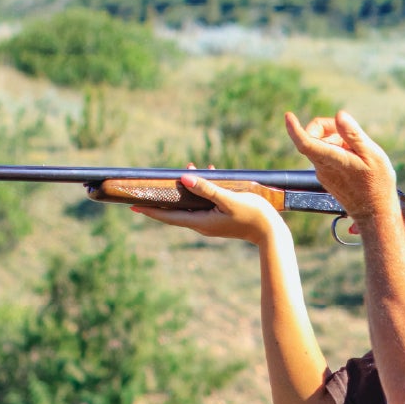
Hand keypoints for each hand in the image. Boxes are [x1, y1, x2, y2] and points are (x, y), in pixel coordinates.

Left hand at [131, 170, 291, 247]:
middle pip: (176, 210)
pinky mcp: (220, 218)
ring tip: (185, 171)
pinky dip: (201, 190)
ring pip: (191, 204)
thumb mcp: (229, 199)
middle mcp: (202, 224)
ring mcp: (212, 222)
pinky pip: (204, 203)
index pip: (169, 216)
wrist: (272, 232)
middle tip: (147, 188)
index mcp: (201, 222)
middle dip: (164, 197)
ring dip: (185, 189)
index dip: (151, 211)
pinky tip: (209, 173)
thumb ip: (207, 189)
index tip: (133, 206)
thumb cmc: (253, 215)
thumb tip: (184, 180)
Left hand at [286, 109, 397, 222]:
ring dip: (337, 141)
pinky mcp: (326, 177)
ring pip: (321, 146)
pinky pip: (326, 156)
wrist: (375, 213)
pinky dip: (337, 151)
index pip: (305, 143)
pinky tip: (353, 161)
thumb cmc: (378, 184)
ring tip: (357, 153)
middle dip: (330, 128)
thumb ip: (354, 135)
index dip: (294, 128)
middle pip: (314, 137)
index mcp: (332, 161)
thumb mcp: (372, 154)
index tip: (288, 116)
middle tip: (352, 135)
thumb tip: (339, 115)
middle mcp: (322, 168)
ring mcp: (323, 174)